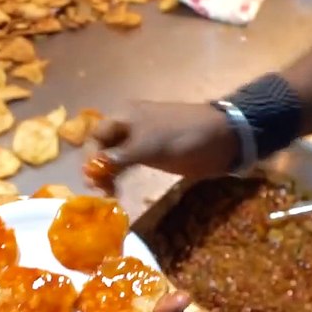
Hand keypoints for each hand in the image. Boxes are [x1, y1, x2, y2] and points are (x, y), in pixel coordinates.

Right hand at [89, 102, 245, 186]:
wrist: (221, 138)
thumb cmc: (181, 136)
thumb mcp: (147, 146)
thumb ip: (119, 158)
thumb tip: (93, 169)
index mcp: (124, 117)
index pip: (95, 136)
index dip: (90, 156)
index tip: (93, 179)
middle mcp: (128, 127)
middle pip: (102, 147)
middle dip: (96, 168)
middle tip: (99, 191)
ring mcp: (140, 141)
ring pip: (113, 158)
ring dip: (107, 174)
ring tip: (108, 195)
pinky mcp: (152, 155)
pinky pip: (128, 165)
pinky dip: (120, 176)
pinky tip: (118, 191)